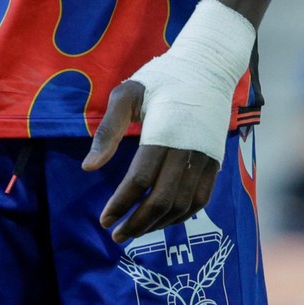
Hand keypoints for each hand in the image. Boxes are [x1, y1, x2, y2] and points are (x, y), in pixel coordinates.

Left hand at [85, 80, 220, 242]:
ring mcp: (205, 160)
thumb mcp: (127, 93)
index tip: (104, 219)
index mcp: (164, 133)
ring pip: (182, 205)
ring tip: (134, 232)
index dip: (121, 203)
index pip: (140, 180)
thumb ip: (108, 131)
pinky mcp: (215, 163)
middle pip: (162, 200)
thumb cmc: (161, 78)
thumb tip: (88, 168)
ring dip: (157, 224)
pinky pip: (199, 200)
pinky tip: (161, 221)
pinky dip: (180, 216)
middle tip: (115, 235)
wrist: (209, 68)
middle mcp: (188, 151)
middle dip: (137, 223)